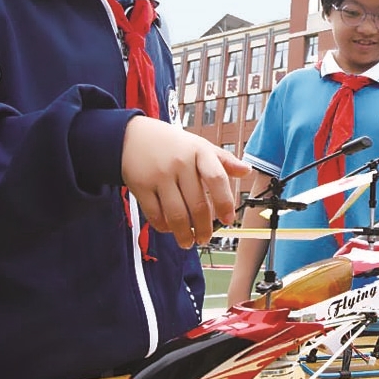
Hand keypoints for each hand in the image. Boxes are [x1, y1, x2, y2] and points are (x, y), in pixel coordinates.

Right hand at [121, 116, 251, 247]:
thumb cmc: (173, 144)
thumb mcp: (199, 146)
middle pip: (198, 204)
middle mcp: (180, 163)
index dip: (225, 202)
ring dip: (184, 234)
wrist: (131, 136)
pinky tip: (170, 229)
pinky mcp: (140, 186)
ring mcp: (159, 175)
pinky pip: (155, 214)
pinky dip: (164, 227)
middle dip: (204, 228)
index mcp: (199, 151)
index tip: (228, 220)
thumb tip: (247, 171)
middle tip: (205, 239)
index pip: (217, 179)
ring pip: (176, 214)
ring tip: (188, 242)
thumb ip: (223, 160)